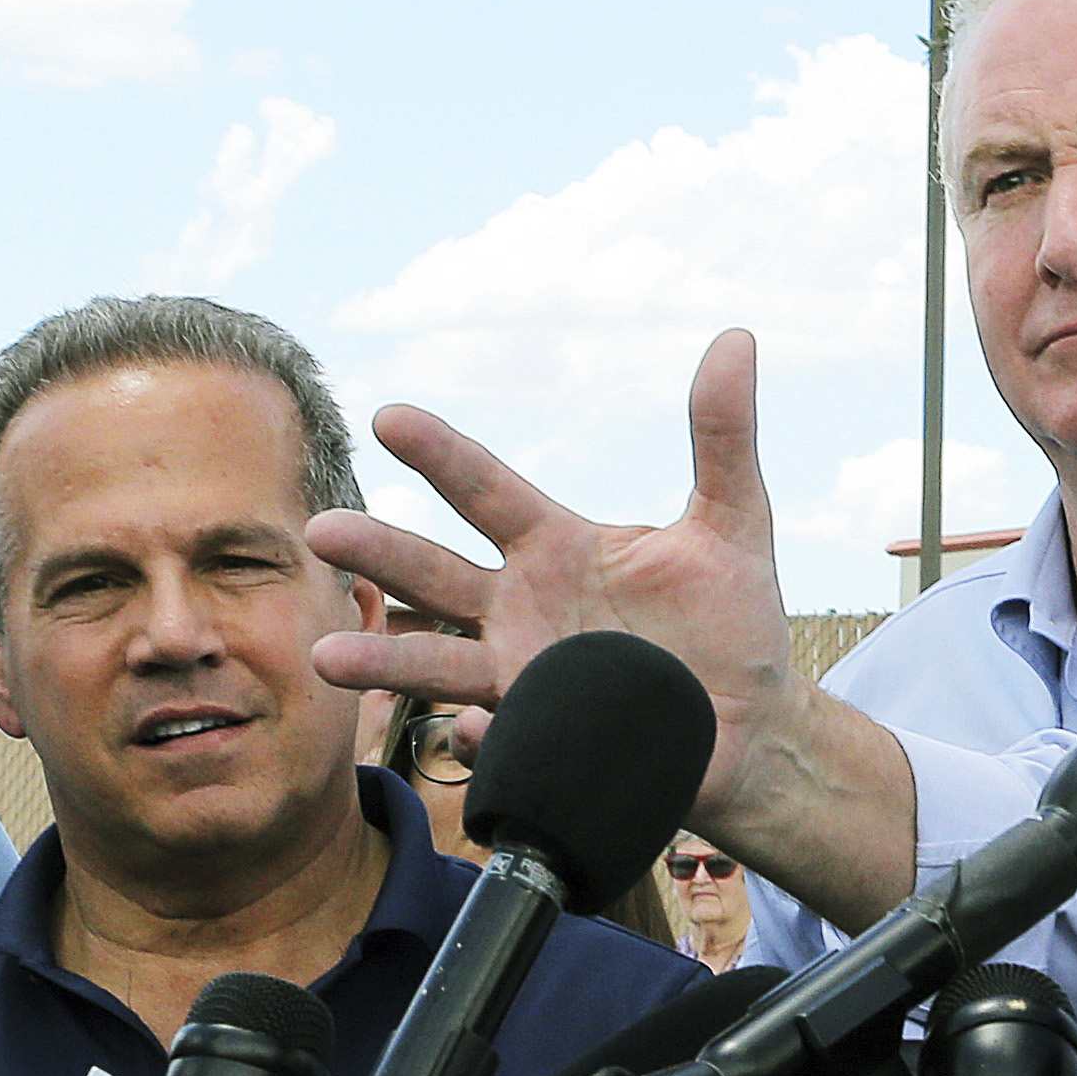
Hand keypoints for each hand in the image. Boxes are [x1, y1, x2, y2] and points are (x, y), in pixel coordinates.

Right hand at [307, 331, 804, 821]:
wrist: (755, 724)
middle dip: (380, 553)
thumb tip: (737, 338)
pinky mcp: (539, 735)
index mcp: (556, 545)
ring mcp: (523, 673)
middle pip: (435, 573)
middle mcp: (521, 606)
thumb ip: (723, 438)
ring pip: (439, 662)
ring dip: (386, 658)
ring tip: (328, 655)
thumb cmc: (734, 619)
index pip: (485, 488)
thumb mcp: (736, 525)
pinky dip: (475, 736)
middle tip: (322, 532)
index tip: (388, 416)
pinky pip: (494, 737)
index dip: (440, 453)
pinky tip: (466, 730)